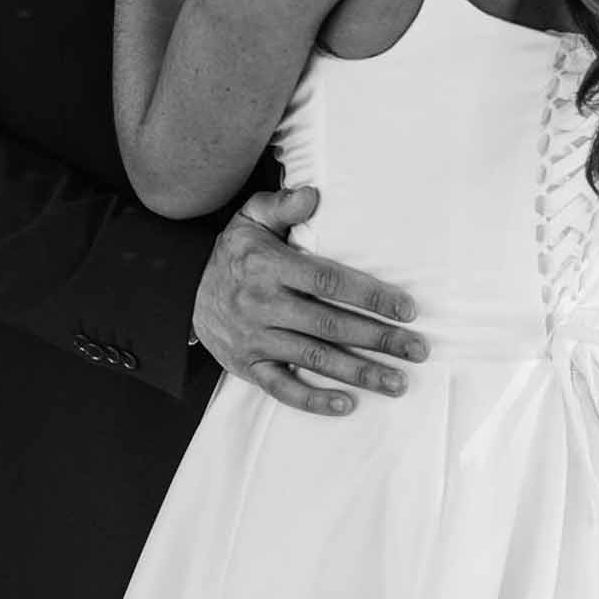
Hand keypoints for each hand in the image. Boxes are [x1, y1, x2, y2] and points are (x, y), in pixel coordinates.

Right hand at [192, 184, 428, 415]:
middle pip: (331, 326)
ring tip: (398, 382)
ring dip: (360, 373)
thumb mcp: (250, 218)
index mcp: (269, 266)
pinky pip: (283, 388)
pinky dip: (315, 399)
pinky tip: (347, 404)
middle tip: (418, 350)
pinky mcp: (247, 367)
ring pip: (315, 359)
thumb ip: (282, 205)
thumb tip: (314, 194)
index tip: (406, 309)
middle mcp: (263, 305)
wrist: (181, 291)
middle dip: (378, 340)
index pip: (328, 282)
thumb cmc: (232, 253)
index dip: (370, 296)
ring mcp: (255, 339)